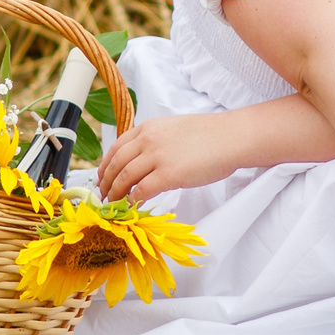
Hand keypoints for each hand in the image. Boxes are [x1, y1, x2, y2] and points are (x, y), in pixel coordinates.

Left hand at [98, 112, 250, 201]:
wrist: (231, 137)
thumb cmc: (210, 135)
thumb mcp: (174, 129)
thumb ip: (155, 141)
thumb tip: (144, 160)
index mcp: (148, 127)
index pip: (116, 147)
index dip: (106, 166)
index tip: (103, 178)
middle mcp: (148, 139)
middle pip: (116, 164)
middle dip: (106, 183)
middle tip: (104, 197)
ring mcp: (157, 156)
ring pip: (124, 178)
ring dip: (116, 194)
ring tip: (114, 205)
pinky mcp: (168, 174)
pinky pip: (141, 190)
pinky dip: (132, 201)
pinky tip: (132, 207)